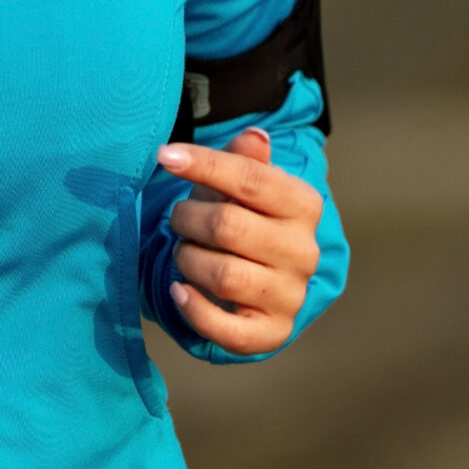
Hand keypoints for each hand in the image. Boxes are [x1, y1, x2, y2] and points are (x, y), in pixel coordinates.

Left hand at [157, 127, 326, 354]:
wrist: (264, 279)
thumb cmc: (247, 219)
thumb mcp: (246, 184)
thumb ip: (244, 160)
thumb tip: (254, 137)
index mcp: (303, 205)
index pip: (250, 178)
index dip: (203, 164)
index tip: (165, 155)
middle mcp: (304, 251)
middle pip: (228, 226)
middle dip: (187, 218)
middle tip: (178, 218)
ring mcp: (290, 294)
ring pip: (223, 275)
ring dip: (187, 259)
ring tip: (183, 252)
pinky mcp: (272, 331)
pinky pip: (227, 329)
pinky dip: (193, 309)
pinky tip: (179, 290)